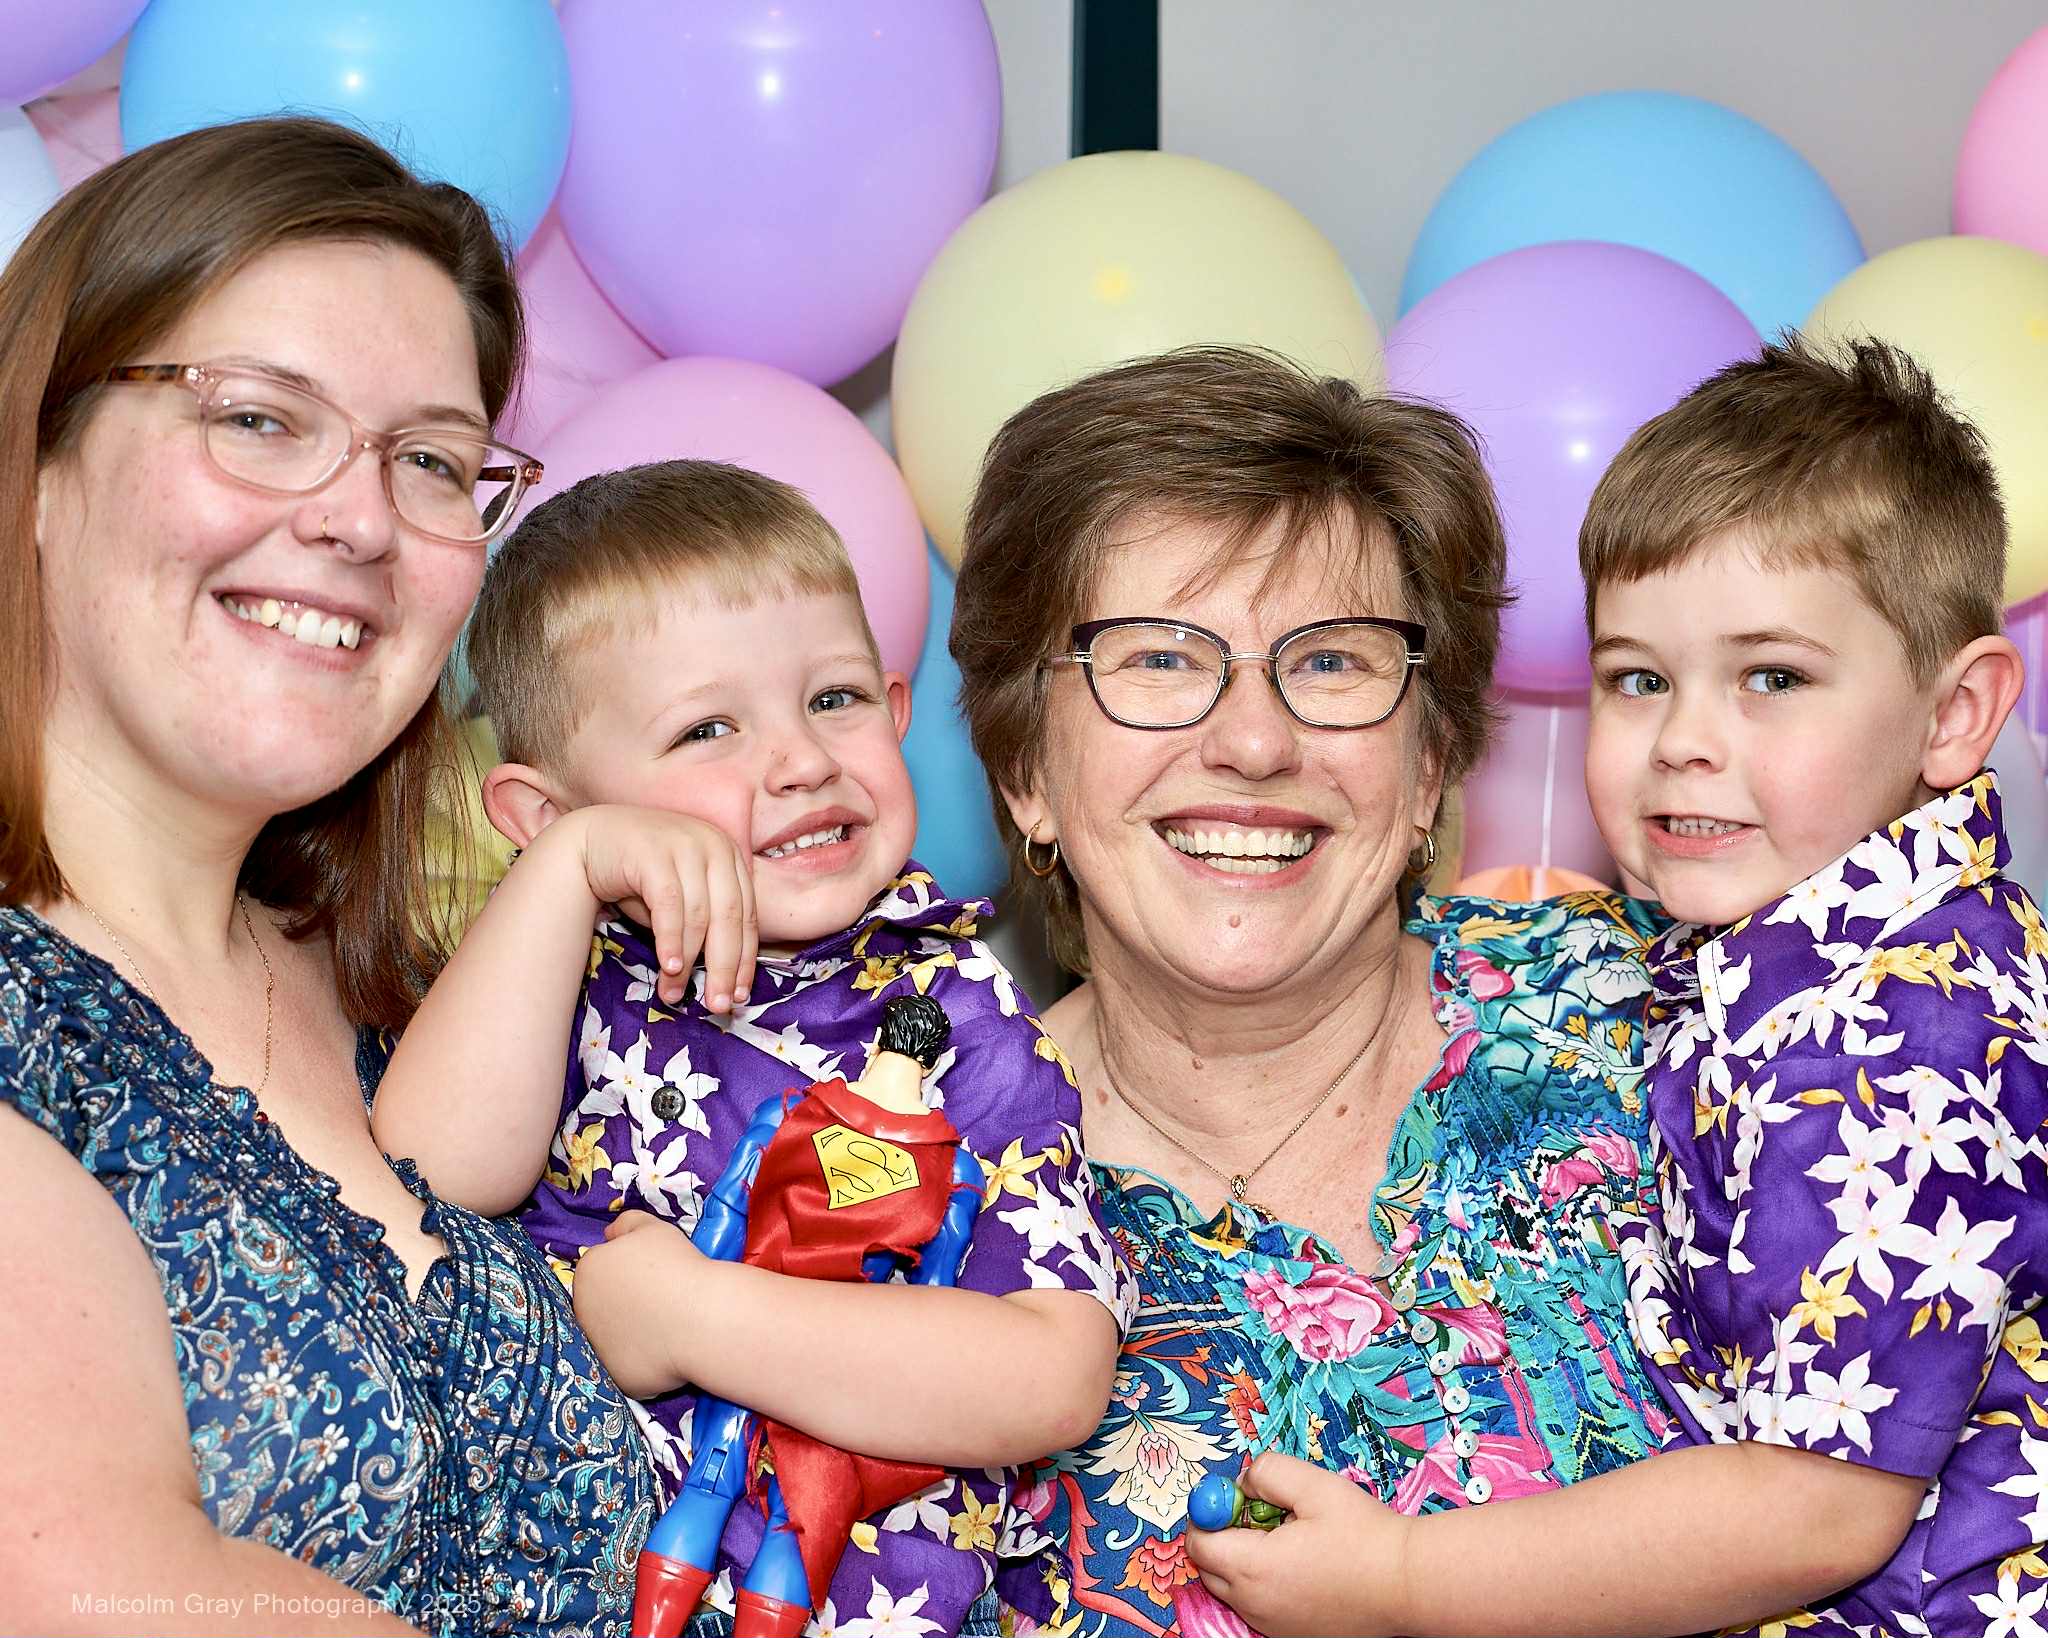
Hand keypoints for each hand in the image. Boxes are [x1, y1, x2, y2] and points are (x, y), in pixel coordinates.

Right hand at [566, 805, 757, 1009]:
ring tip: (676, 994)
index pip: (747, 916)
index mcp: (730, 857)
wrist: (592, 839)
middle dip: (724, 968)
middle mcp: (715, 846)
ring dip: (688, 962)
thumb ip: (705, 928)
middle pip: (729, 918)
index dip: (744, 960)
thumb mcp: (684, 899)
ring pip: (698, 916)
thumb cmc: (642, 877)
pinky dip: (670, 941)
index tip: (739, 995)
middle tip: (717, 1005)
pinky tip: (668, 966)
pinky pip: (669, 907)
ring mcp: (685, 845)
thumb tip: (723, 982)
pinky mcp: (655, 853)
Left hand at [570, 1210, 715, 1398]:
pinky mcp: (615, 1377)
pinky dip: (642, 1359)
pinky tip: (665, 1350)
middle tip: (657, 1300)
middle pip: (600, 1302)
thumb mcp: (653, 1228)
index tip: (650, 1275)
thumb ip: (626, 1224)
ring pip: (611, 1335)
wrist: (701, 1318)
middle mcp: (582, 1309)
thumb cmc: (678, 1267)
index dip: (626, 1269)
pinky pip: (627, 1364)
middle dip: (622, 1301)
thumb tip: (609, 1234)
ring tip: (663, 1326)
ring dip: (629, 1330)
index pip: (600, 1267)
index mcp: (589, 1270)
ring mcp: (597, 1346)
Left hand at [1184, 1453, 1413, 1637]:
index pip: (1198, 1543)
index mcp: (1254, 1569)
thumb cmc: (1365, 1536)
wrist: (1409, 1585)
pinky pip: (1259, 1605)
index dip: (1209, 1512)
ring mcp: (1274, 1625)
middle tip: (1258, 1512)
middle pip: (1209, 1568)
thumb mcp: (1314, 1485)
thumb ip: (1266, 1472)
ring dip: (1243, 1558)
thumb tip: (1243, 1482)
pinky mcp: (1293, 1634)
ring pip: (1234, 1588)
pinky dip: (1265, 1582)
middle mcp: (1256, 1605)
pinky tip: (1302, 1562)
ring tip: (1286, 1535)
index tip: (1235, 1495)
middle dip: (1220, 1535)